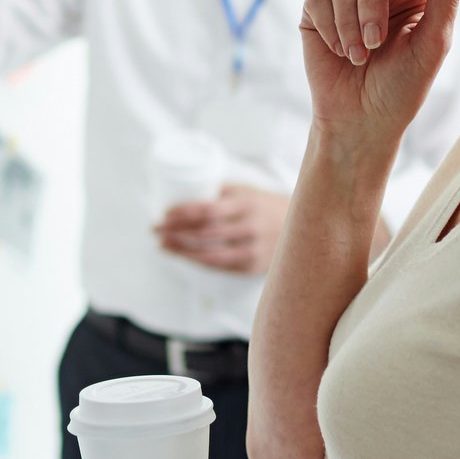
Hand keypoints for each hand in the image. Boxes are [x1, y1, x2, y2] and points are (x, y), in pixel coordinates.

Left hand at [155, 184, 287, 274]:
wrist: (305, 227)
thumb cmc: (267, 205)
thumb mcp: (247, 191)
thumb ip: (220, 193)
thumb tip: (184, 193)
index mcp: (247, 203)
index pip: (207, 209)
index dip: (181, 213)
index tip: (163, 214)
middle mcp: (250, 227)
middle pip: (203, 233)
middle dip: (174, 232)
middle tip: (154, 230)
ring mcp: (253, 249)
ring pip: (209, 254)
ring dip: (181, 251)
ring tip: (162, 245)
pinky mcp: (253, 266)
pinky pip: (220, 266)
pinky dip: (198, 261)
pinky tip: (184, 256)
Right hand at [297, 0, 459, 150]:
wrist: (361, 121)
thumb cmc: (403, 88)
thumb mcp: (433, 45)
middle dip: (372, 1)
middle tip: (375, 41)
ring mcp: (348, 0)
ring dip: (350, 22)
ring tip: (359, 57)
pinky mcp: (318, 13)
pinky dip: (328, 25)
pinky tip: (339, 51)